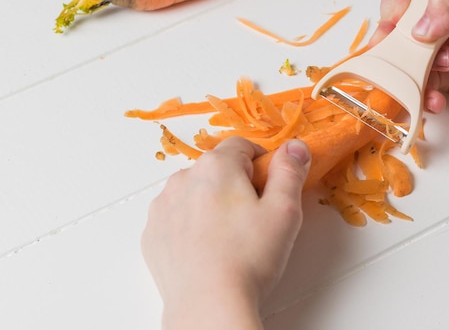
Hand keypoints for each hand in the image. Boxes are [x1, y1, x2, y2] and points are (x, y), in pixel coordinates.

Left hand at [141, 137, 310, 329]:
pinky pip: (177, 215)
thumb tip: (294, 146)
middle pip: (218, 168)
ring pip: (195, 190)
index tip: (270, 186)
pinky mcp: (153, 233)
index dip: (262, 162)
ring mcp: (163, 206)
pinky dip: (191, 223)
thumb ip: (290, 171)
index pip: (242, 145)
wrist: (209, 305)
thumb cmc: (248, 258)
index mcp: (216, 166)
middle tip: (255, 216)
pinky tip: (208, 247)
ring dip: (212, 201)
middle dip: (237, 183)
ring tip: (230, 236)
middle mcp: (183, 178)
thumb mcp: (284, 210)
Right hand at [370, 0, 448, 117]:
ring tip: (443, 69)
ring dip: (411, 64)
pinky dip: (419, 90)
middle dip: (396, 32)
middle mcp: (441, 9)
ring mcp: (436, 41)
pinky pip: (413, 79)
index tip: (402, 13)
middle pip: (394, 10)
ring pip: (400, 49)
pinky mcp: (437, 71)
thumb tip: (418, 27)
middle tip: (409, 45)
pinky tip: (435, 97)